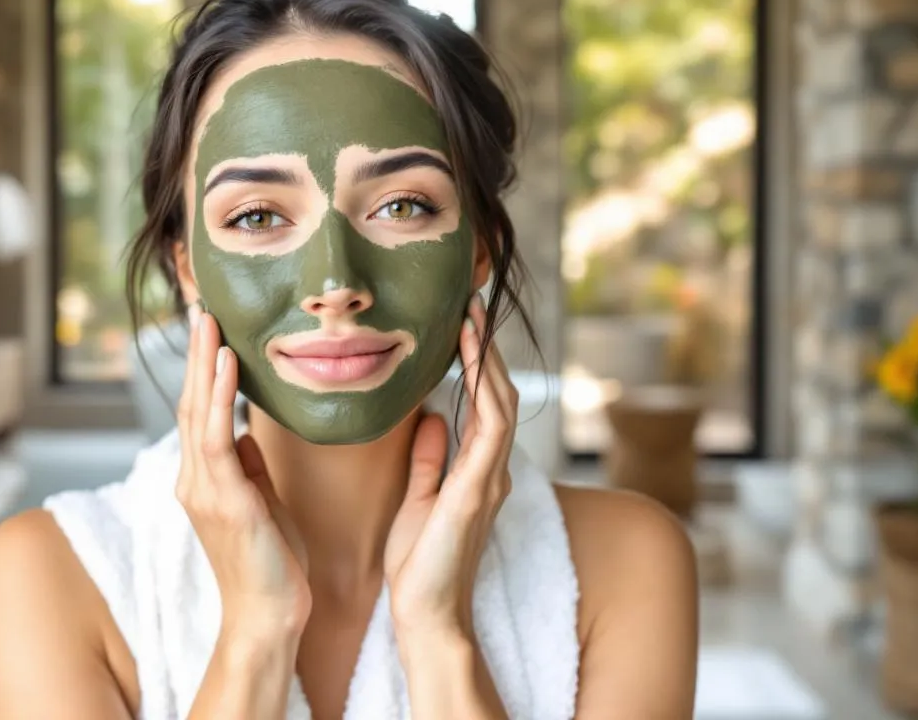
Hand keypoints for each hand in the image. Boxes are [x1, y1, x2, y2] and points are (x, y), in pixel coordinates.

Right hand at [176, 307, 311, 639]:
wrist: (269, 616)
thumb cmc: (271, 563)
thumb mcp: (260, 502)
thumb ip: (248, 466)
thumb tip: (246, 431)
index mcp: (203, 478)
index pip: (198, 411)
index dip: (200, 368)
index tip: (209, 327)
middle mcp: (194, 478)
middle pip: (189, 402)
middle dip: (194, 353)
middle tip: (201, 305)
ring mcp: (204, 488)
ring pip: (196, 411)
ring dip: (201, 362)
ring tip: (208, 319)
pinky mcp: (224, 500)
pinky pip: (216, 437)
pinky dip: (218, 396)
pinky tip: (224, 364)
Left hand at [383, 294, 516, 639]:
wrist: (426, 615)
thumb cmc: (419, 566)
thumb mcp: (418, 500)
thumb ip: (429, 461)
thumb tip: (431, 419)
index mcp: (474, 471)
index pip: (482, 404)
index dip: (475, 362)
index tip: (459, 323)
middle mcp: (489, 470)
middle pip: (496, 394)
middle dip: (485, 348)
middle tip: (469, 303)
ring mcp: (489, 479)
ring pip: (499, 402)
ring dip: (487, 358)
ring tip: (471, 316)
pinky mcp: (477, 490)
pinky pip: (490, 428)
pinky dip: (484, 389)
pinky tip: (471, 359)